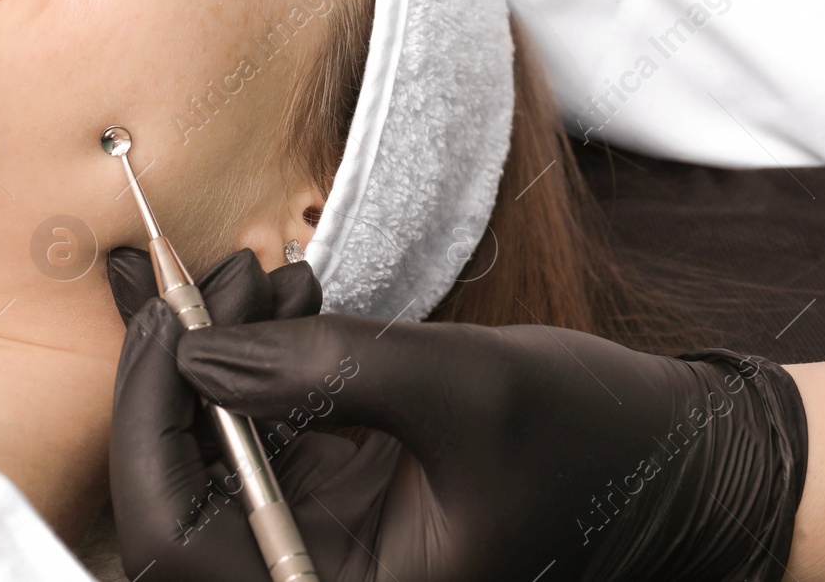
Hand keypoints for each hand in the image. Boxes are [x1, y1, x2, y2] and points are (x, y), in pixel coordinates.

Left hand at [109, 250, 805, 581]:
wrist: (676, 457)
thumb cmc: (592, 438)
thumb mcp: (464, 390)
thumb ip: (325, 370)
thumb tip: (192, 353)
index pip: (178, 539)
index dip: (148, 426)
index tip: (167, 321)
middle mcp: (318, 575)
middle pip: (179, 492)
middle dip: (175, 376)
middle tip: (203, 279)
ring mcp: (325, 535)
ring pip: (210, 451)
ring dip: (216, 353)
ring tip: (258, 274)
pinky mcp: (340, 491)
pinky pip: (256, 428)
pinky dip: (255, 357)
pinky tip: (285, 294)